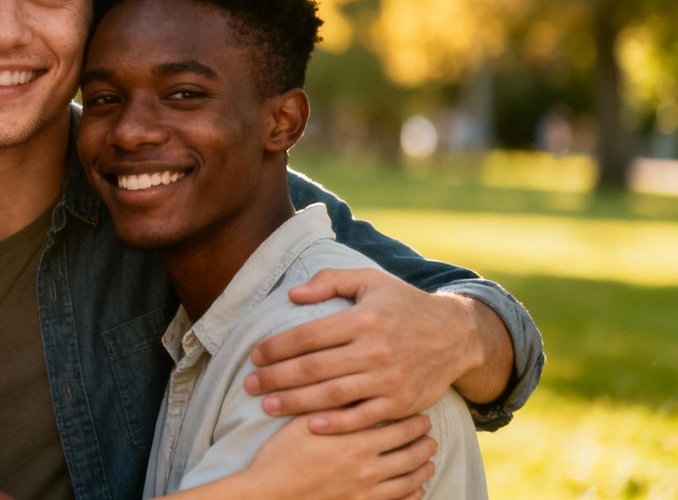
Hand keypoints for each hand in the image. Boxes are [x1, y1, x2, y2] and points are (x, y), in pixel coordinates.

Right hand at [242, 414, 436, 499]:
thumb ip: (331, 407)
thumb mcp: (303, 422)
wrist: (269, 493)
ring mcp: (366, 489)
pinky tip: (417, 488)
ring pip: (409, 477)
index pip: (397, 426)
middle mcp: (366, 465)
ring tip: (429, 458)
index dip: (412, 418)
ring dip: (423, 466)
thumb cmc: (282, 454)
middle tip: (429, 432)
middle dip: (423, 440)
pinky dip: (413, 494)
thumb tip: (352, 386)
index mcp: (354, 440)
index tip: (420, 411)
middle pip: (409, 451)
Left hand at [244, 267, 501, 433]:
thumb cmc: (404, 304)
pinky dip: (335, 424)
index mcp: (363, 319)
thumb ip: (330, 281)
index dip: (276, 347)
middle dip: (276, 377)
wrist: (457, 334)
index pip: (308, 335)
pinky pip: (363, 417)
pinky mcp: (402, 403)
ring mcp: (389, 379)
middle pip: (314, 368)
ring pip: (332, 395)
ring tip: (267, 406)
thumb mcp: (370, 280)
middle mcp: (375, 349)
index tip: (255, 356)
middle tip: (249, 384)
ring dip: (295, 403)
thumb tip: (292, 295)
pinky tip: (309, 425)